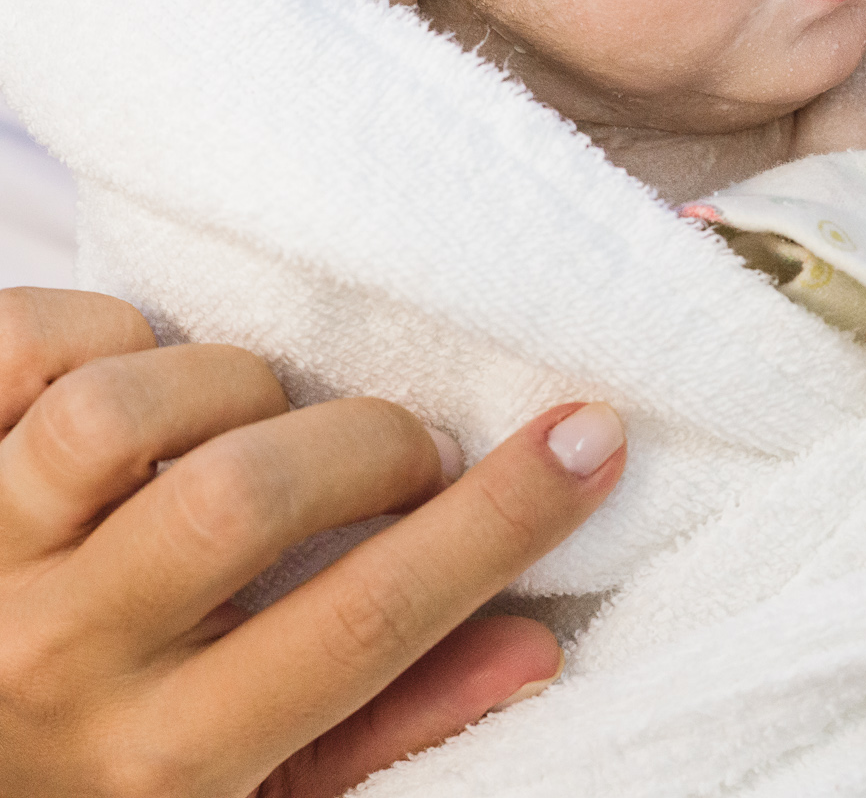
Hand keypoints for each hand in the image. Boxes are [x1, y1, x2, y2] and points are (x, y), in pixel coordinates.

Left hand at [0, 288, 626, 797]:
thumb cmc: (101, 777)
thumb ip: (386, 727)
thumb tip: (534, 645)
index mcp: (162, 765)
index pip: (367, 622)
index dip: (499, 520)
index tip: (589, 439)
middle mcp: (54, 668)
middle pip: (248, 497)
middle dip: (372, 444)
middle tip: (401, 456)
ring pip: (124, 412)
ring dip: (235, 385)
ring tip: (260, 420)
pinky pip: (25, 347)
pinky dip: (104, 333)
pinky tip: (144, 377)